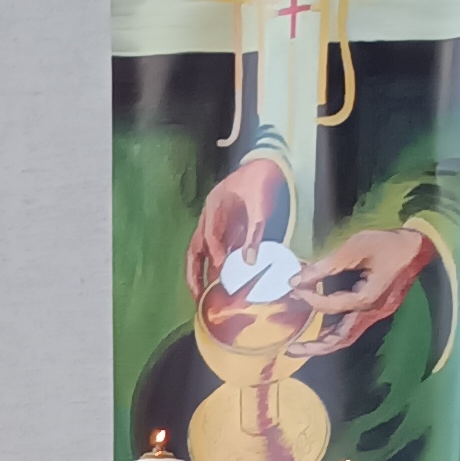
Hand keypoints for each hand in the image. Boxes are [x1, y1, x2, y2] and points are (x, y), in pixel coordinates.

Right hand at [186, 149, 288, 301]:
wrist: (266, 165)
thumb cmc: (261, 180)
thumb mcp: (260, 203)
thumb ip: (255, 231)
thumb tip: (249, 260)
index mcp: (213, 208)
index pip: (209, 237)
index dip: (215, 255)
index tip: (221, 272)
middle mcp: (209, 218)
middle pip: (194, 250)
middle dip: (193, 273)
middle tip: (196, 295)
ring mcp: (216, 225)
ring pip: (202, 253)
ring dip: (201, 273)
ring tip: (202, 295)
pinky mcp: (227, 230)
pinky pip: (217, 252)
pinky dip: (215, 267)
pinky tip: (220, 282)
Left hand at [288, 224, 433, 343]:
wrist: (418, 246)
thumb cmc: (387, 244)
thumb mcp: (354, 248)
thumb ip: (325, 266)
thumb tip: (296, 280)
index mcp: (368, 299)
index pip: (332, 306)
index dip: (310, 298)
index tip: (294, 288)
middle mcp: (374, 312)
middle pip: (342, 339)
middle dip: (316, 347)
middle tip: (291, 349)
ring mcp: (378, 314)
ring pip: (349, 336)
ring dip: (325, 342)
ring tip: (302, 346)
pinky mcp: (378, 310)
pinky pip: (355, 326)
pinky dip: (337, 330)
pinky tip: (323, 330)